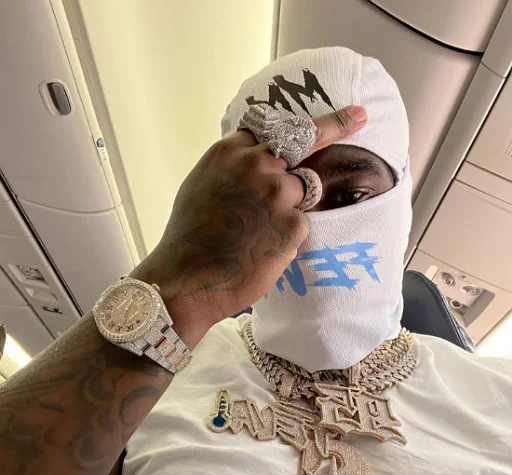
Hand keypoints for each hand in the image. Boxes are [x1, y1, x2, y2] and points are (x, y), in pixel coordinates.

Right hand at [132, 106, 366, 347]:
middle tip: (360, 117)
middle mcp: (256, 164)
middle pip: (298, 152)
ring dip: (288, 209)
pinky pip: (301, 223)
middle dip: (318, 147)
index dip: (303, 129)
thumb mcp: (202, 185)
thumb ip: (232, 167)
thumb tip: (259, 161)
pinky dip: (287, 237)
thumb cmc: (189, 236)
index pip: (276, 129)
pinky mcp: (292, 224)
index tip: (353, 114)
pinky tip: (261, 250)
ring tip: (257, 233)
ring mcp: (276, 192)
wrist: (185, 279)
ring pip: (302, 190)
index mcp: (229, 151)